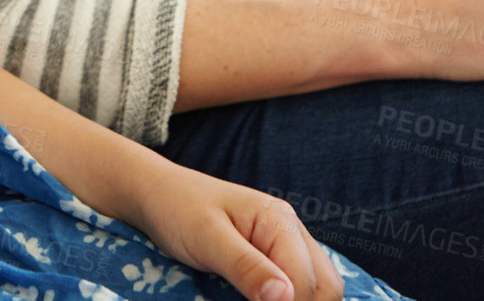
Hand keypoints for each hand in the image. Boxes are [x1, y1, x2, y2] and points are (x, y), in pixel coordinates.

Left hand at [122, 163, 342, 300]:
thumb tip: (284, 297)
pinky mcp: (273, 254)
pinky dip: (292, 298)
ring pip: (318, 285)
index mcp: (279, 222)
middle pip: (326, 285)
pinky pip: (299, 281)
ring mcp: (285, 242)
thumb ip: (246, 267)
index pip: (306, 281)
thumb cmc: (178, 209)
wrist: (158, 193)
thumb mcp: (207, 239)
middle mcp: (291, 231)